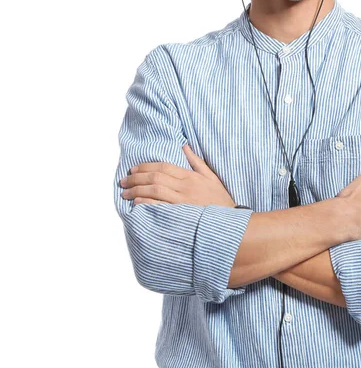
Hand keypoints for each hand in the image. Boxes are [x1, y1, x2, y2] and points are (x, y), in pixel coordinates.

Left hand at [120, 144, 236, 206]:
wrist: (230, 221)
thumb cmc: (220, 199)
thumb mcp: (211, 177)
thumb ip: (196, 161)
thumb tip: (184, 146)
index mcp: (191, 176)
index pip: (164, 167)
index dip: (146, 166)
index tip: (133, 169)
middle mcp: (185, 186)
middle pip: (156, 177)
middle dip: (136, 177)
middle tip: (123, 180)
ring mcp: (183, 201)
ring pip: (155, 191)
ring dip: (137, 190)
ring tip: (125, 192)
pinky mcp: (181, 215)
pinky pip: (160, 207)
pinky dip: (147, 204)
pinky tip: (137, 203)